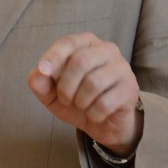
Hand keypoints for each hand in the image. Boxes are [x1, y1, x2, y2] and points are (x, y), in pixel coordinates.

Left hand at [27, 32, 142, 155]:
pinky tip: (94, 114)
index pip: (68, 42)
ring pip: (93, 82)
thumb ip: (41, 83)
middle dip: (66, 86)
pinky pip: (105, 102)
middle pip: (80, 61)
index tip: (43, 70)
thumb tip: (36, 75)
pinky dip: (93, 113)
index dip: (53, 55)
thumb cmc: (76, 100)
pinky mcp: (130, 89)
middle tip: (65, 99)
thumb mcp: (52, 94)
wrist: (104, 124)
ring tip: (80, 105)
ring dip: (79, 101)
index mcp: (86, 43)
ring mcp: (122, 68)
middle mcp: (106, 50)